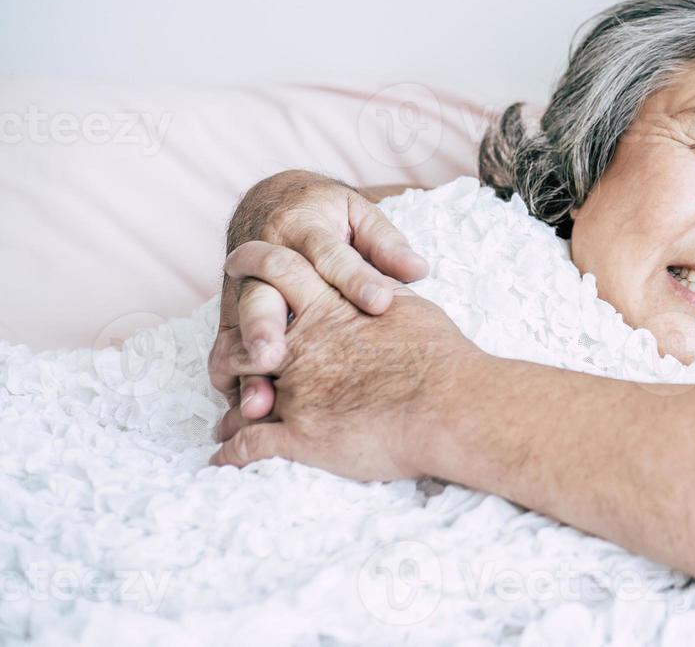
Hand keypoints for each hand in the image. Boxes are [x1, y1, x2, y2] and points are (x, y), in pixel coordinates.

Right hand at [209, 170, 428, 420]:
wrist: (271, 203)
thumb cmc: (326, 213)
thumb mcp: (357, 214)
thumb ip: (384, 243)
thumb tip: (418, 269)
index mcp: (303, 229)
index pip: (330, 255)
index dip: (356, 279)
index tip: (381, 304)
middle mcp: (264, 261)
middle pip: (262, 294)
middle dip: (265, 327)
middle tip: (275, 357)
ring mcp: (243, 290)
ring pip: (238, 331)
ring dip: (244, 368)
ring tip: (259, 402)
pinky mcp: (232, 316)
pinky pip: (226, 348)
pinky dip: (232, 379)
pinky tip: (246, 411)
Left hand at [210, 240, 477, 480]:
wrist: (447, 403)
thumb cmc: (439, 355)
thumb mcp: (409, 306)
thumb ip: (384, 290)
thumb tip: (381, 283)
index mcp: (331, 307)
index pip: (281, 269)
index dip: (257, 261)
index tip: (242, 259)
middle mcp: (303, 344)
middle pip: (249, 326)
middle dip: (232, 336)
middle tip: (223, 352)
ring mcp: (297, 389)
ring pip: (241, 385)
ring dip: (230, 404)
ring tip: (222, 423)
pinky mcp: (300, 434)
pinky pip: (250, 443)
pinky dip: (232, 452)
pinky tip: (224, 459)